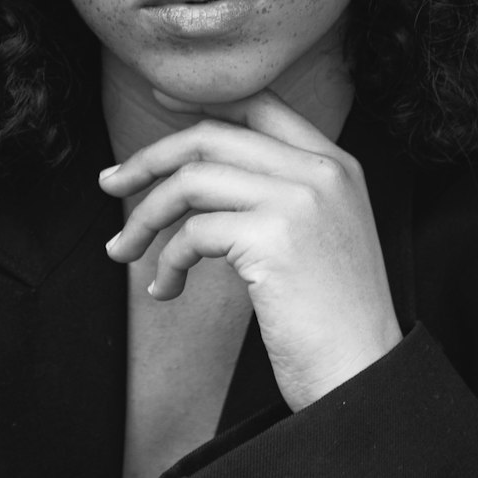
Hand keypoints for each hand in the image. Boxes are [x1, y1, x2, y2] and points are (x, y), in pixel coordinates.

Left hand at [100, 89, 402, 410]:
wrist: (367, 377)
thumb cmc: (334, 319)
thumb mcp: (318, 234)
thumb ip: (278, 193)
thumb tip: (197, 175)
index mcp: (335, 164)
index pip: (259, 104)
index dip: (202, 100)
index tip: (160, 103)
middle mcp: (321, 170)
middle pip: (212, 136)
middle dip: (149, 159)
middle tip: (110, 185)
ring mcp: (299, 199)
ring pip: (192, 180)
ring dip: (144, 216)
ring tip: (122, 249)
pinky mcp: (274, 236)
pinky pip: (193, 232)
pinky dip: (167, 260)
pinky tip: (165, 289)